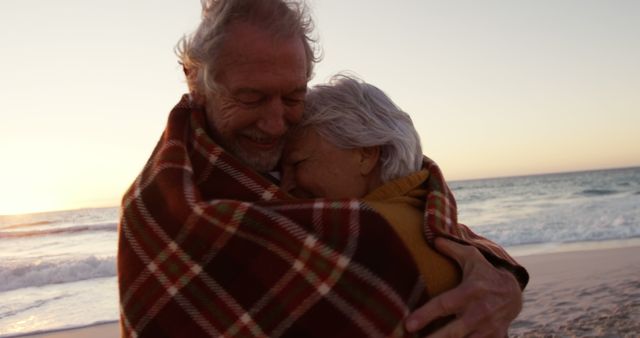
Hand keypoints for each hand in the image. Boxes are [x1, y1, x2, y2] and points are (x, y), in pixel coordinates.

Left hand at [405, 237, 521, 336]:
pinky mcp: (495, 337)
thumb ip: (452, 249)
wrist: (513, 293)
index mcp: (471, 291)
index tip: (408, 324)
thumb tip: (433, 238)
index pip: (444, 305)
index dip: (425, 315)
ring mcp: (488, 328)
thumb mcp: (472, 258)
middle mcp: (479, 312)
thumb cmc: (485, 273)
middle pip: (453, 331)